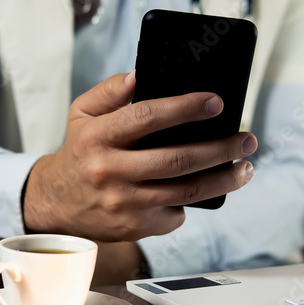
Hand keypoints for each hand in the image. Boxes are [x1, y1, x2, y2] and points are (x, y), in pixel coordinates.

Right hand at [23, 71, 256, 240]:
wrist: (56, 202)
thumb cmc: (78, 152)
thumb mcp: (81, 114)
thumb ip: (109, 91)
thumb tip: (141, 76)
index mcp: (96, 137)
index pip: (146, 116)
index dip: (186, 108)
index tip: (217, 102)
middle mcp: (109, 171)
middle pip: (176, 160)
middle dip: (220, 149)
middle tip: (247, 140)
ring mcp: (122, 204)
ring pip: (184, 192)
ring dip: (222, 180)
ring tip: (244, 168)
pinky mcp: (132, 227)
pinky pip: (174, 214)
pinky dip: (190, 202)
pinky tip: (196, 190)